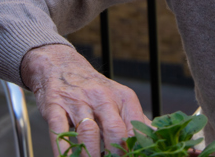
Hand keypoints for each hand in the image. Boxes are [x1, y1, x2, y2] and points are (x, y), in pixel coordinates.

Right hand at [21, 44, 149, 156]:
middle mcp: (103, 98)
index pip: (136, 127)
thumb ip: (138, 121)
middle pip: (114, 131)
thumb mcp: (120, 100)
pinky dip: (63, 149)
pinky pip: (59, 130)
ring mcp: (78, 102)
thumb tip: (158, 136)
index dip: (135, 148)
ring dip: (91, 154)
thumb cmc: (96, 90)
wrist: (62, 66)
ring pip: (88, 133)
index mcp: (124, 98)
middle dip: (115, 153)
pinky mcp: (56, 106)